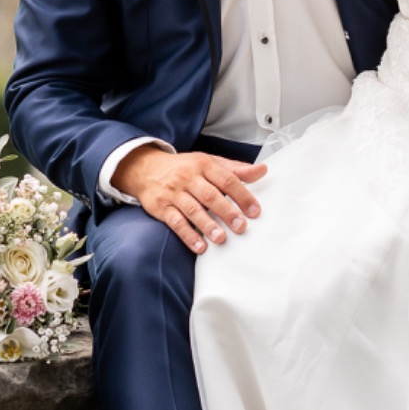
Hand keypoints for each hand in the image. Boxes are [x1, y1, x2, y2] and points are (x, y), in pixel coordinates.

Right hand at [114, 144, 265, 252]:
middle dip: (227, 211)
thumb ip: (236, 169)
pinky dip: (188, 235)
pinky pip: (176, 222)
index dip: (242, 195)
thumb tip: (262, 170)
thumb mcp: (209, 163)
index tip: (255, 210)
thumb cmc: (184, 168)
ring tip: (221, 238)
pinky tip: (200, 246)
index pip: (226, 179)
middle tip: (241, 226)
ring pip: (193, 210)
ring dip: (208, 225)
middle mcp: (188, 178)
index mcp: (204, 165)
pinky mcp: (162, 208)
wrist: (146, 169)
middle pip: (210, 195)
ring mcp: (174, 193)